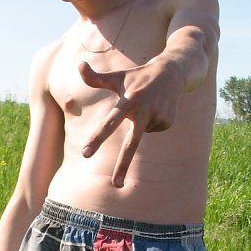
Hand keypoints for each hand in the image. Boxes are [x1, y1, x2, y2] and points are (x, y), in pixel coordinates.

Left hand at [79, 58, 181, 186]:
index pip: (109, 123)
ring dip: (139, 122)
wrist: (172, 73)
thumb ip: (95, 77)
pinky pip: (150, 131)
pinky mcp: (167, 123)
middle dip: (123, 165)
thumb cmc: (137, 76)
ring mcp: (158, 117)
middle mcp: (144, 110)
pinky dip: (149, 123)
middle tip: (115, 185)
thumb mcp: (117, 76)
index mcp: (130, 100)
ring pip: (140, 133)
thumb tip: (78, 65)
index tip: (85, 154)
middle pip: (132, 144)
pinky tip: (155, 108)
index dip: (97, 138)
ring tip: (146, 103)